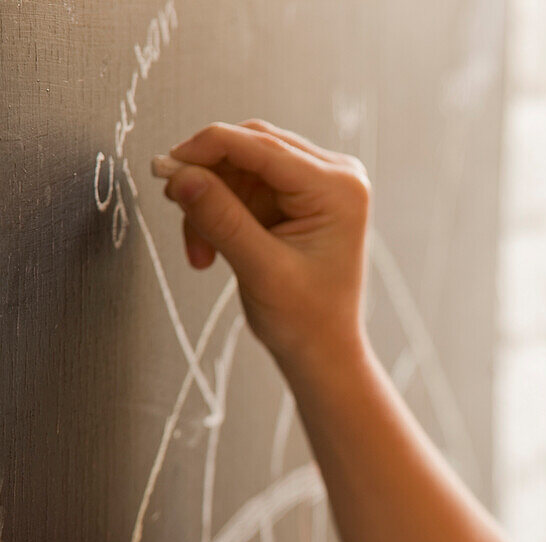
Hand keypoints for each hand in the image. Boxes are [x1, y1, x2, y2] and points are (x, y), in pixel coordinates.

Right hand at [161, 119, 370, 362]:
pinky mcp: (299, 196)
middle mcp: (336, 175)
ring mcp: (319, 183)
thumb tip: (180, 174)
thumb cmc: (306, 320)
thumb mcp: (261, 271)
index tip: (163, 168)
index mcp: (339, 188)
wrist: (323, 350)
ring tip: (201, 251)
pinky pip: (245, 184)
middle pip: (249, 146)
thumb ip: (221, 219)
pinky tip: (212, 248)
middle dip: (208, 180)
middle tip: (178, 213)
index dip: (205, 149)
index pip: (260, 144)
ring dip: (210, 202)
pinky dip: (221, 210)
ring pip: (240, 165)